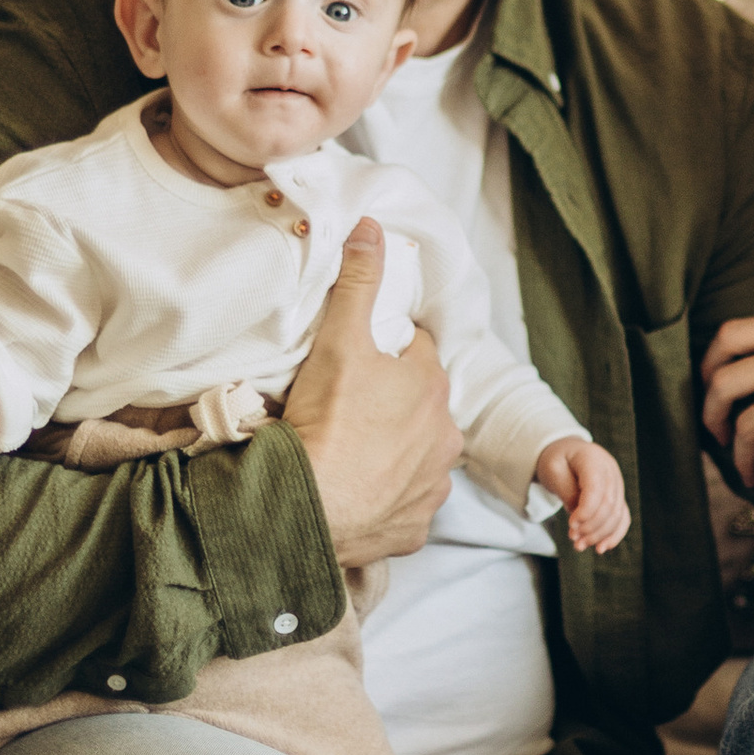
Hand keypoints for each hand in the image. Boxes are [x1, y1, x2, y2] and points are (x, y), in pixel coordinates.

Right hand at [282, 218, 460, 562]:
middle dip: (394, 405)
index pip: (416, 354)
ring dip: (394, 453)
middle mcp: (445, 437)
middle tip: (348, 409)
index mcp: (432, 387)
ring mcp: (432, 485)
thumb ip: (358, 282)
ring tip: (350, 453)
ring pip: (418, 457)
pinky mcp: (414, 527)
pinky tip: (355, 493)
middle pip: (420, 408)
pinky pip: (403, 505)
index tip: (358, 362)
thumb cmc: (327, 420)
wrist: (308, 508)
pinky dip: (385, 499)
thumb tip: (372, 227)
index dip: (386, 353)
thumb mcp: (339, 340)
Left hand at [538, 436, 629, 552]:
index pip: (596, 489)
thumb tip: (579, 516)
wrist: (567, 451)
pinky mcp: (617, 496)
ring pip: (617, 514)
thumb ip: (567, 491)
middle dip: (591, 527)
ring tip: (580, 545)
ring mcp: (617, 483)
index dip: (586, 511)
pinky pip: (622, 517)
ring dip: (600, 534)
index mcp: (593, 459)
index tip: (570, 525)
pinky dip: (614, 534)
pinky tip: (602, 547)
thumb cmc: (557, 459)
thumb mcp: (552, 469)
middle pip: (609, 505)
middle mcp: (610, 471)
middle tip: (573, 539)